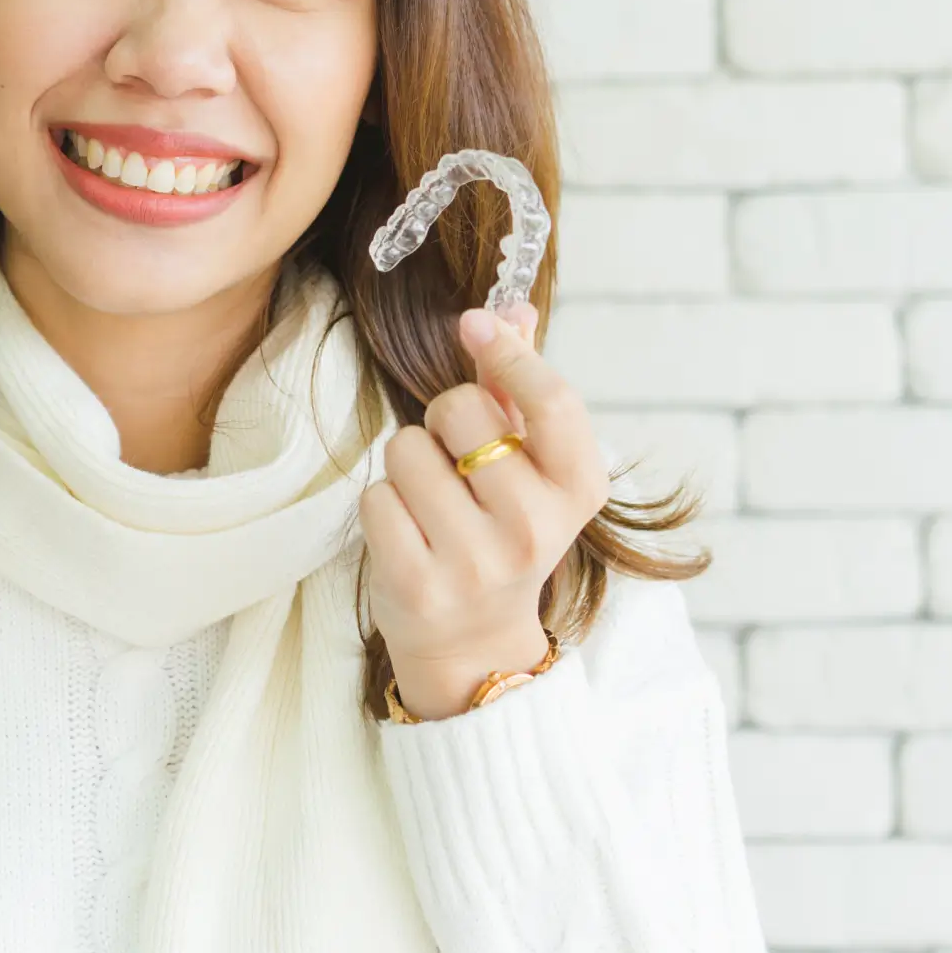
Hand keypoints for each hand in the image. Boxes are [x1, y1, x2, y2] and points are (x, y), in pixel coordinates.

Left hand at [359, 302, 611, 717]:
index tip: (474, 324)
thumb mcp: (530, 468)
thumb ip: (520, 388)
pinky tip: (407, 532)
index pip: (552, 401)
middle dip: (442, 420)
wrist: (474, 644)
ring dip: (406, 465)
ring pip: (406, 450)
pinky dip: (381, 504)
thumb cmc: (500, 533)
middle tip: (454, 462)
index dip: (509, 353)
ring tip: (431, 503)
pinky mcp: (416, 584)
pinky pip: (374, 496)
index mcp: (577, 492)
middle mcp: (533, 529)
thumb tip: (513, 308)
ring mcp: (474, 561)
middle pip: (460, 411)